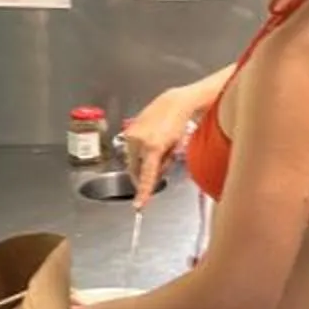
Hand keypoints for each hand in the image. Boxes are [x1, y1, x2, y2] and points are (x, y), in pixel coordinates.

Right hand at [118, 86, 199, 206]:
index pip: (147, 176)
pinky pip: (131, 150)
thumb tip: (154, 176)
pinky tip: (152, 141)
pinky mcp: (129, 131)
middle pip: (136, 170)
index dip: (143, 193)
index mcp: (153, 147)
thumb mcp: (176, 148)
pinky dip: (139, 152)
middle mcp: (139, 140)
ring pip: (132, 160)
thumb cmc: (179, 124)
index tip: (139, 206)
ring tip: (158, 148)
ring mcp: (132, 135)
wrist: (173, 103)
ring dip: (142, 161)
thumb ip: (164, 164)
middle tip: (158, 165)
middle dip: (144, 174)